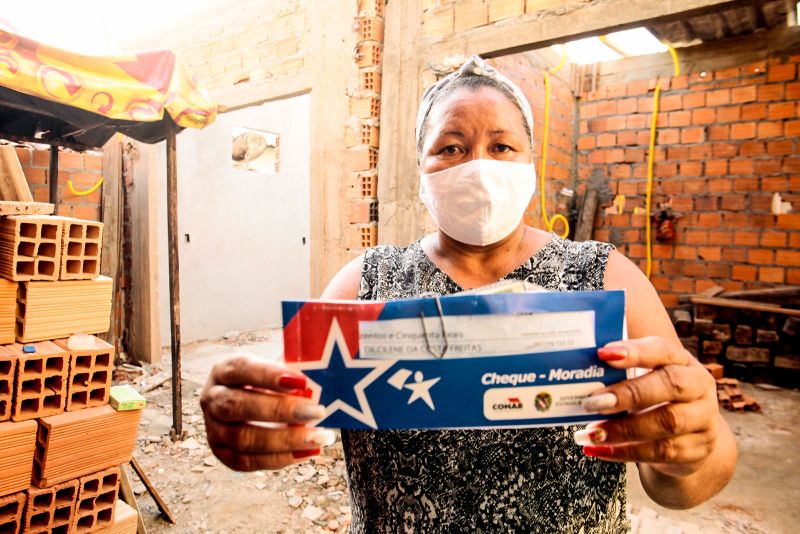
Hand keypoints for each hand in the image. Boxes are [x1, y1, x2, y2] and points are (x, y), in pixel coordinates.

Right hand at [200, 355, 334, 470]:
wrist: (249, 402)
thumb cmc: (269, 382)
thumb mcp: (276, 368)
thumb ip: (293, 371)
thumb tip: (322, 378)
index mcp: (224, 370)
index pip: (242, 369)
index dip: (269, 375)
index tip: (301, 382)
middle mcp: (212, 398)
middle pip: (238, 406)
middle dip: (280, 410)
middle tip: (316, 411)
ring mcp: (213, 429)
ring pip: (243, 438)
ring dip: (285, 440)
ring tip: (318, 437)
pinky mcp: (222, 453)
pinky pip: (247, 461)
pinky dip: (279, 459)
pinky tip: (305, 452)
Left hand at [575, 337, 719, 477]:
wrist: (691, 435)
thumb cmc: (657, 397)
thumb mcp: (645, 377)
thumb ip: (620, 371)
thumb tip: (577, 369)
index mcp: (682, 360)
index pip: (662, 350)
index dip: (635, 352)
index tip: (603, 354)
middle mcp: (699, 386)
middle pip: (670, 385)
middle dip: (629, 393)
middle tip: (593, 402)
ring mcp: (703, 419)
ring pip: (667, 422)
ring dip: (624, 429)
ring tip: (593, 433)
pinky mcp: (698, 449)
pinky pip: (662, 452)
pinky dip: (627, 452)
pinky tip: (600, 450)